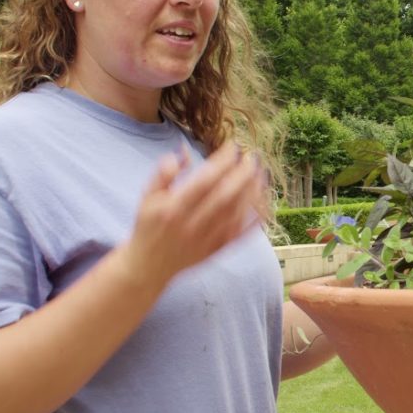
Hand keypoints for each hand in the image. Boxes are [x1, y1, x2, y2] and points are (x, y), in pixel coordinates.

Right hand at [118, 142, 268, 286]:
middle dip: (241, 175)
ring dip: (252, 193)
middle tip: (252, 157)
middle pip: (224, 197)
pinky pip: (240, 235)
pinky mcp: (216, 251)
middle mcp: (191, 225)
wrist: (149, 266)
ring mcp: (206, 240)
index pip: (203, 181)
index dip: (221, 163)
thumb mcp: (147, 197)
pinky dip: (255, 219)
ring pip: (235, 215)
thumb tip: (183, 151)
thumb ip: (164, 173)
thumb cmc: (149, 226)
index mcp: (173, 209)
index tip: (233, 146)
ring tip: (260, 173)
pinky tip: (265, 202)